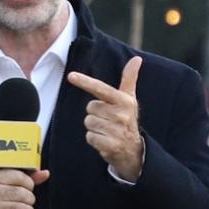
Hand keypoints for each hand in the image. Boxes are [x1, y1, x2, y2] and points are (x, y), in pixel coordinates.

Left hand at [67, 56, 143, 181]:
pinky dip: (94, 140)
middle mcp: (121, 115)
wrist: (134, 150)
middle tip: (108, 120)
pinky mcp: (110, 145)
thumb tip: (137, 58)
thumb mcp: (129, 99)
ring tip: (107, 131)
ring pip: (88, 122)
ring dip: (94, 127)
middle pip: (90, 108)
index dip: (85, 82)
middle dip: (95, 114)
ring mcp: (116, 131)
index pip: (101, 88)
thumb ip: (129, 78)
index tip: (71, 76)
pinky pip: (89, 137)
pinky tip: (105, 141)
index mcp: (124, 101)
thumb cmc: (127, 120)